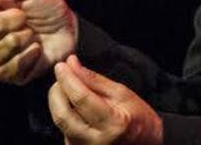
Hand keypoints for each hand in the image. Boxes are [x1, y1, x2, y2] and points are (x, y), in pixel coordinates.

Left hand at [48, 54, 162, 144]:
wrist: (144, 142)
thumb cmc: (137, 117)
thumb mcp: (122, 93)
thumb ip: (94, 79)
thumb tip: (72, 64)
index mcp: (112, 125)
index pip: (82, 99)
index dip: (68, 80)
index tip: (61, 65)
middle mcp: (95, 142)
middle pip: (63, 115)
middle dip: (56, 91)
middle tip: (62, 75)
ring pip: (60, 123)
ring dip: (58, 101)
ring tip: (67, 87)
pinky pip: (63, 129)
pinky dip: (63, 112)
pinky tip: (71, 104)